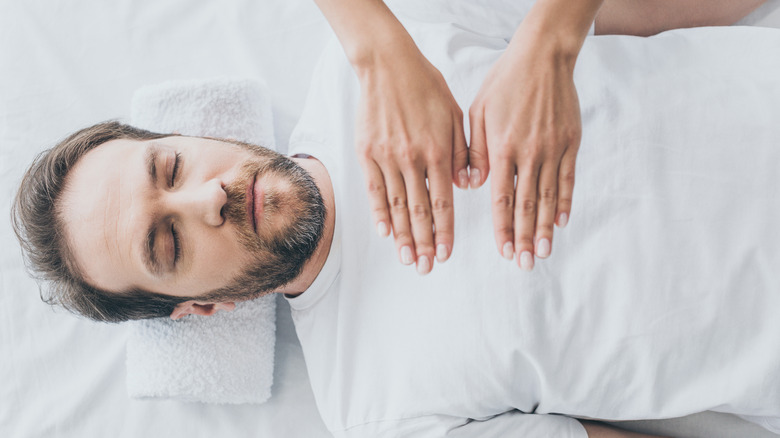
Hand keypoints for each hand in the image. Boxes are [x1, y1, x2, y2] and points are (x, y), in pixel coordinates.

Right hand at [355, 47, 467, 274]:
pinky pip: (373, 189)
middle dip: (424, 243)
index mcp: (437, 151)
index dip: (444, 231)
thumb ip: (462, 153)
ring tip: (407, 259)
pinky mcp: (366, 152)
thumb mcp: (455, 115)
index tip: (445, 254)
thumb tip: (468, 186)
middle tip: (426, 268)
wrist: (388, 64)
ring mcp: (386, 156)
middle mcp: (411, 158)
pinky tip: (385, 233)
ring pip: (395, 205)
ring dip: (402, 236)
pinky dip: (378, 213)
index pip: (443, 201)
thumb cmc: (426, 87)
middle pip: (418, 210)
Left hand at [468, 34, 581, 269]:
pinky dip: (565, 201)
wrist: (543, 56)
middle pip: (527, 205)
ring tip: (544, 252)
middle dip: (525, 237)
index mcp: (502, 148)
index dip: (504, 227)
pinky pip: (568, 178)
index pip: (502, 198)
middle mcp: (529, 153)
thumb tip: (470, 186)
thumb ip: (474, 152)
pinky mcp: (571, 142)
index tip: (504, 250)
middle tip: (525, 263)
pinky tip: (562, 221)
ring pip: (548, 196)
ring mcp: (553, 149)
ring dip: (546, 227)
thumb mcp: (478, 113)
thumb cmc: (504, 83)